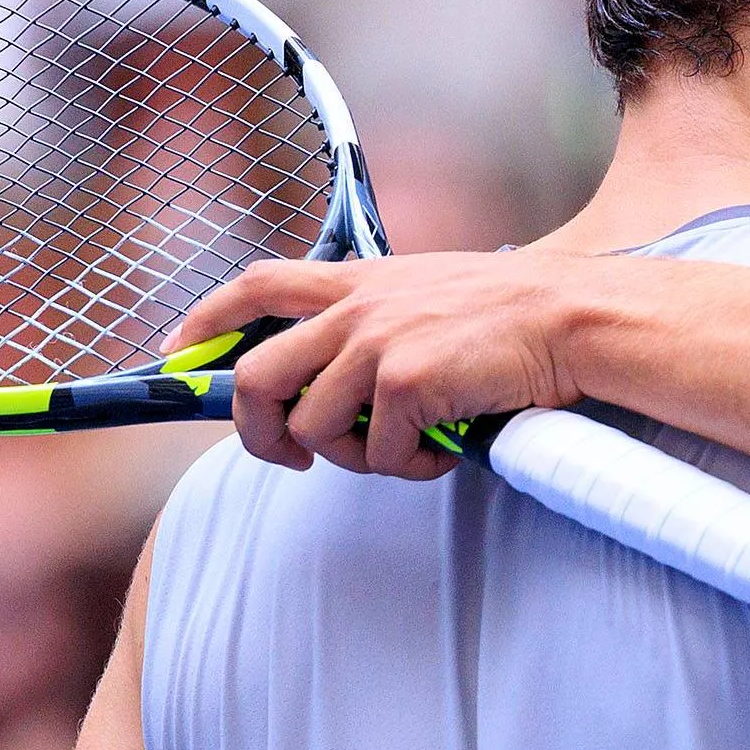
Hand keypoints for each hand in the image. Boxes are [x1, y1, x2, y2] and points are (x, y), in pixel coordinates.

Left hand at [168, 251, 587, 478]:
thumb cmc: (514, 313)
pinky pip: (381, 454)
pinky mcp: (405, 383)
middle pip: (255, 378)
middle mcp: (355, 310)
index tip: (179, 354)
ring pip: (313, 430)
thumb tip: (339, 378)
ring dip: (357, 458)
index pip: (255, 285)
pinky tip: (447, 449)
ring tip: (406, 449)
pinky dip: (413, 467)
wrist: (570, 316)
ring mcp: (376, 345)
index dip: (206, 321)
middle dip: (258, 433)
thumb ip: (376, 320)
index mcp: (358, 282)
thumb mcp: (428, 293)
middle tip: (290, 457)